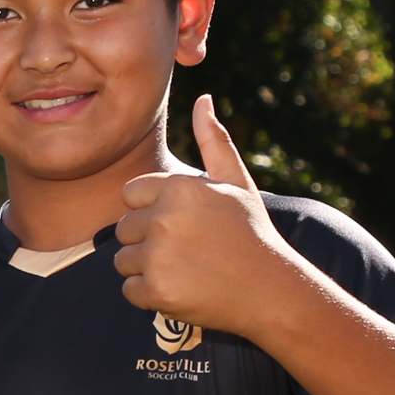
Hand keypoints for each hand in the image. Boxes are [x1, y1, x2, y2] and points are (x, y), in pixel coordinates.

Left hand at [114, 96, 308, 339]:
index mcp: (179, 187)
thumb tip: (202, 98)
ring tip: (188, 269)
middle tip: (190, 251)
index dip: (152, 211)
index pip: (130, 195)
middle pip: (123, 230)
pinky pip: (130, 290)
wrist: (271, 290)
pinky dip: (150, 295)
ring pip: (123, 261)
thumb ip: (213, 141)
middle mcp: (165, 217)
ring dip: (147, 269)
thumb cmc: (251, 234)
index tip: (182, 224)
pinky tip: (184, 289)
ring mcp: (158, 255)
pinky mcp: (156, 289)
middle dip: (148, 241)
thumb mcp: (236, 183)